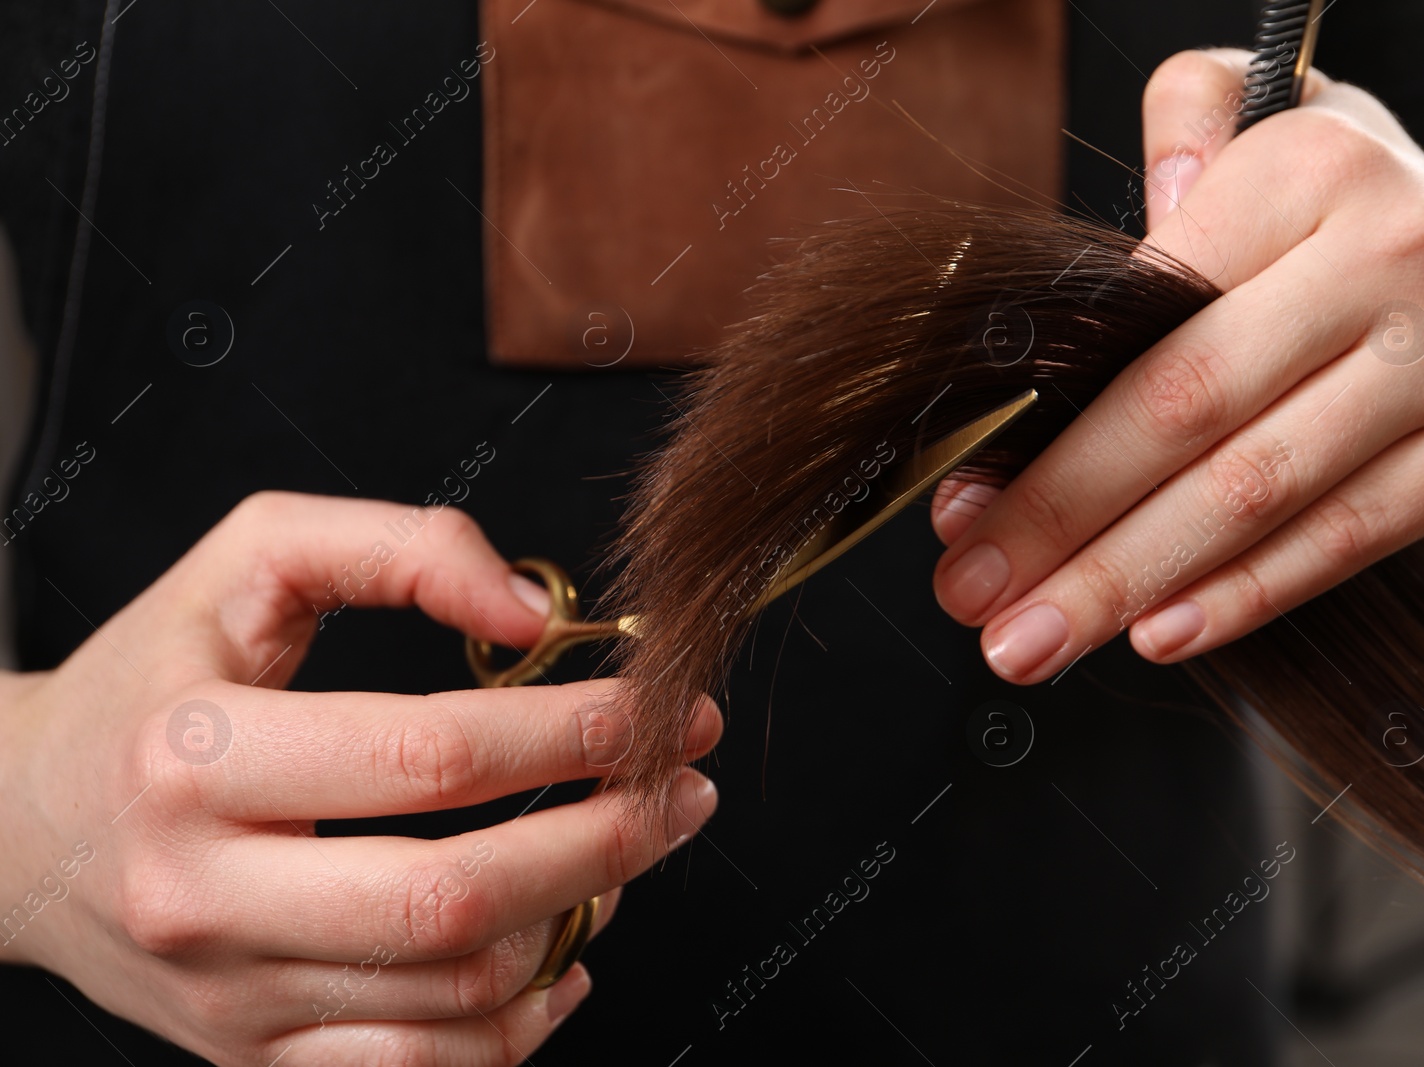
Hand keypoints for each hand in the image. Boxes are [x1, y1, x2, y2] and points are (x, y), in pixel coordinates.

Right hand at [0, 491, 720, 1064]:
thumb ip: (399, 547)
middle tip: (684, 787)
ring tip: (627, 848)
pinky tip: (562, 952)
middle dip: (606, 841)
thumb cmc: (155, 681)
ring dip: (580, 919)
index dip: (569, 732)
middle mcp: (207, 894)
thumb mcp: (249, 562)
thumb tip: (533, 614)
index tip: (653, 707)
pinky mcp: (252, 1057)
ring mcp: (231, 998)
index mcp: (198, 757)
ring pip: (456, 993)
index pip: (430, 759)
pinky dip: (520, 1026)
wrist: (25, 827)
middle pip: (456, 898)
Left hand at [930, 48, 1423, 681]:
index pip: (1142, 314)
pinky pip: (1342, 539)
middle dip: (1061, 517)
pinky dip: (1243, 596)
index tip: (959, 505)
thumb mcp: (1271, 134)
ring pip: (1257, 490)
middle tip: (971, 597)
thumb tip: (1099, 265)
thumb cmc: (1352, 224)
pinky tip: (1155, 636)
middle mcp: (1389, 258)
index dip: (1041, 422)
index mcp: (1307, 173)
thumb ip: (1178, 141)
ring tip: (1031, 642)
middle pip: (1187, 407)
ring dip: (1127, 581)